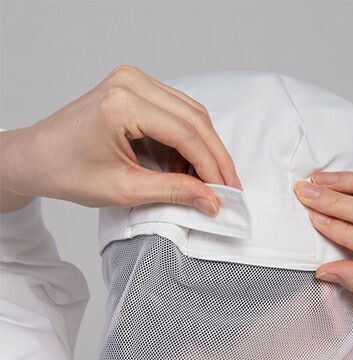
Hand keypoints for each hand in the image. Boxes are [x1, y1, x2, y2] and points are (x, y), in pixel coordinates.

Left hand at [0, 65, 241, 212]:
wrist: (38, 157)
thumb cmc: (68, 171)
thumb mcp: (124, 189)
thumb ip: (173, 192)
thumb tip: (211, 200)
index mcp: (123, 103)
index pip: (186, 134)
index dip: (212, 167)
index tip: (226, 192)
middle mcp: (132, 82)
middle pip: (195, 119)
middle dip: (216, 157)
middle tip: (229, 187)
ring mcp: (134, 81)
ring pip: (191, 114)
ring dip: (204, 148)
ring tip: (209, 180)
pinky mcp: (135, 88)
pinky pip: (177, 111)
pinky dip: (188, 139)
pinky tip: (188, 164)